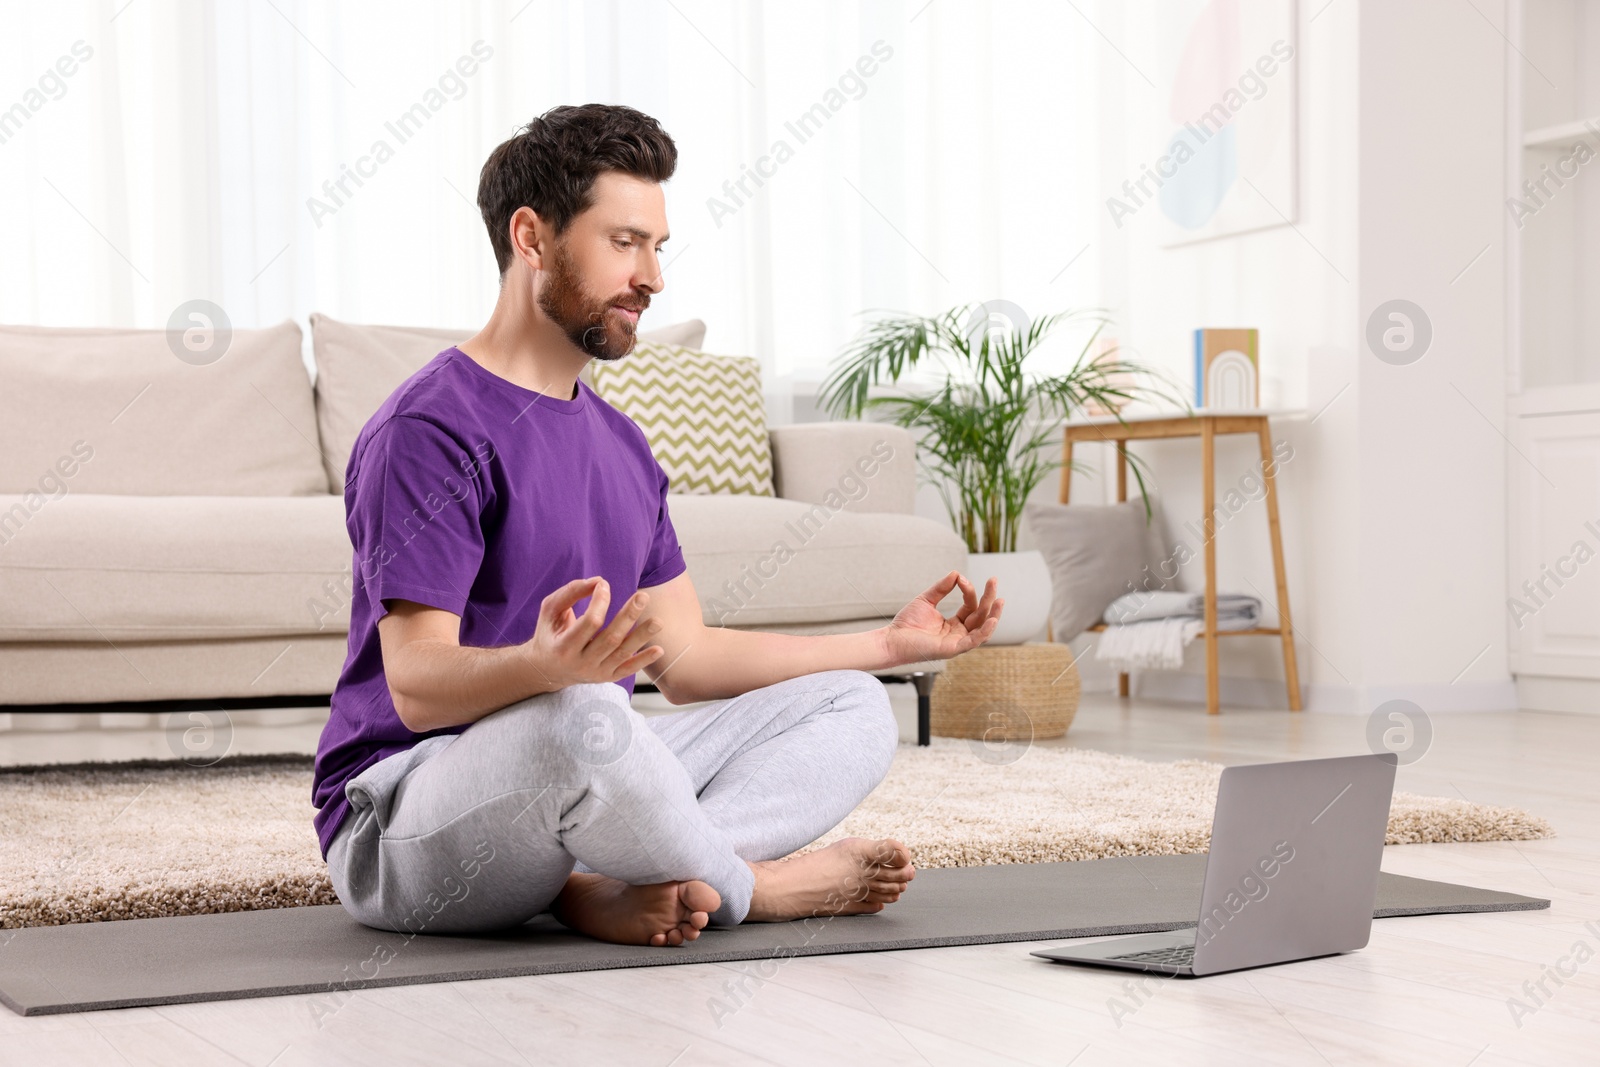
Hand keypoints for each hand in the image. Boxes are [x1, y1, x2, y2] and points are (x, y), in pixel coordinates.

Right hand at [525, 576, 663, 688]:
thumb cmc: (550, 633)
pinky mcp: (607, 677)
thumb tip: (598, 581)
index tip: (603, 584)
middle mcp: (581, 663)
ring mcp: (595, 672)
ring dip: (642, 636)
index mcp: (564, 647)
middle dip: (628, 616)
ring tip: (658, 621)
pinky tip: (659, 650)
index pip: (589, 622)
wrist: (547, 670)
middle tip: (643, 596)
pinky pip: (628, 669)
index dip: (600, 602)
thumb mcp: (550, 611)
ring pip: (622, 654)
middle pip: (610, 639)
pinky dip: (644, 660)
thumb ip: (570, 593)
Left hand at [880, 570, 1003, 665]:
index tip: (960, 578)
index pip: (970, 606)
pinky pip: (974, 641)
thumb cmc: (906, 623)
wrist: (892, 639)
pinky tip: (992, 619)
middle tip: (994, 580)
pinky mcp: (953, 649)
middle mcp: (959, 634)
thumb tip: (956, 573)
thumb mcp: (926, 600)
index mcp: (954, 624)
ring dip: (993, 614)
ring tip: (1000, 599)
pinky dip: (985, 631)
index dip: (969, 591)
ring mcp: (957, 642)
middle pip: (980, 615)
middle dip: (988, 598)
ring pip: (982, 629)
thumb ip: (941, 588)